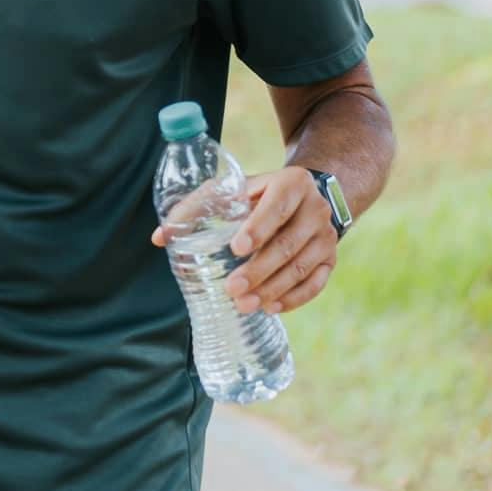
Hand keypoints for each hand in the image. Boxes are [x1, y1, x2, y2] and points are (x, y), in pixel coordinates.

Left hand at [151, 165, 338, 313]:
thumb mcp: (231, 189)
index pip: (276, 208)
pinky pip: (316, 283)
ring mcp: (326, 236)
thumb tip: (160, 237)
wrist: (305, 196)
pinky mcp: (331, 258)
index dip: (257, 229)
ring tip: (244, 304)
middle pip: (288, 244)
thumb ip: (196, 208)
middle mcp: (315, 208)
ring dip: (273, 289)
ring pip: (301, 267)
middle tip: (232, 289)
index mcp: (291, 183)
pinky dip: (295, 298)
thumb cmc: (256, 193)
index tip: (236, 249)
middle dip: (259, 270)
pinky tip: (271, 307)